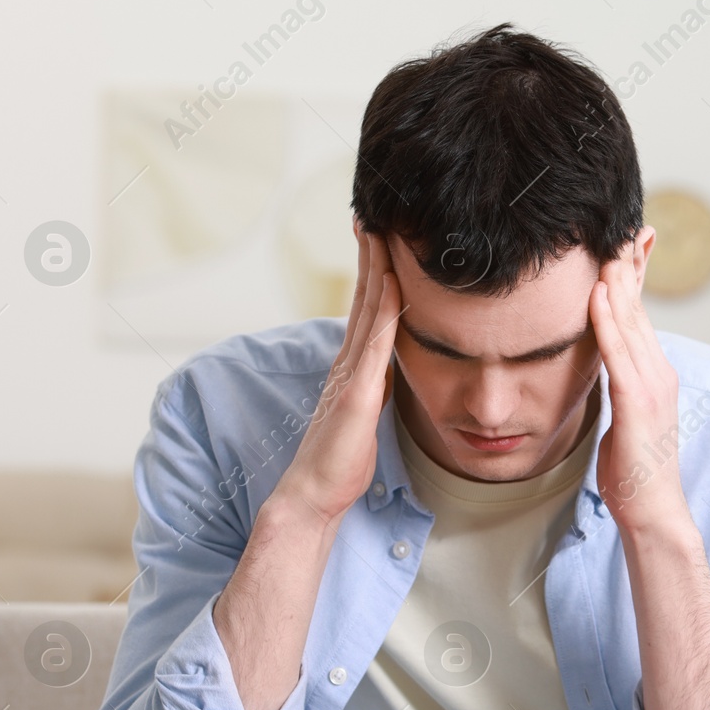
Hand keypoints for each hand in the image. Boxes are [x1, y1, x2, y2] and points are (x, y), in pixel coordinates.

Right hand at [273, 218, 403, 523]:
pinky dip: (386, 311)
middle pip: (362, 298)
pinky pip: (375, 345)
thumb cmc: (341, 461)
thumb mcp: (365, 414)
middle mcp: (348, 363)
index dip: (372, 273)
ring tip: (380, 232)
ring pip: (367, 311)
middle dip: (370, 256)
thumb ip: (375, 387)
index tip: (378, 239)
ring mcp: (350, 375)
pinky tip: (394, 285)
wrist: (315, 494)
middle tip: (374, 215)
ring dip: (375, 270)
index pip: (365, 310)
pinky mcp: (356, 394)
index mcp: (351, 368)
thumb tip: (389, 370)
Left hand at [589, 233, 685, 534]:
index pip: (640, 315)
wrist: (652, 510)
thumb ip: (618, 386)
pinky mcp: (638, 401)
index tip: (626, 241)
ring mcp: (651, 385)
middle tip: (619, 224)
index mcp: (653, 374)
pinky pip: (619, 353)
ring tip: (606, 244)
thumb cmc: (634, 471)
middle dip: (629, 265)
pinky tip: (597, 296)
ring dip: (618, 281)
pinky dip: (607, 321)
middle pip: (639, 307)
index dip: (634, 276)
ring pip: (631, 322)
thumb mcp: (625, 418)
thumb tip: (603, 367)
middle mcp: (658, 372)